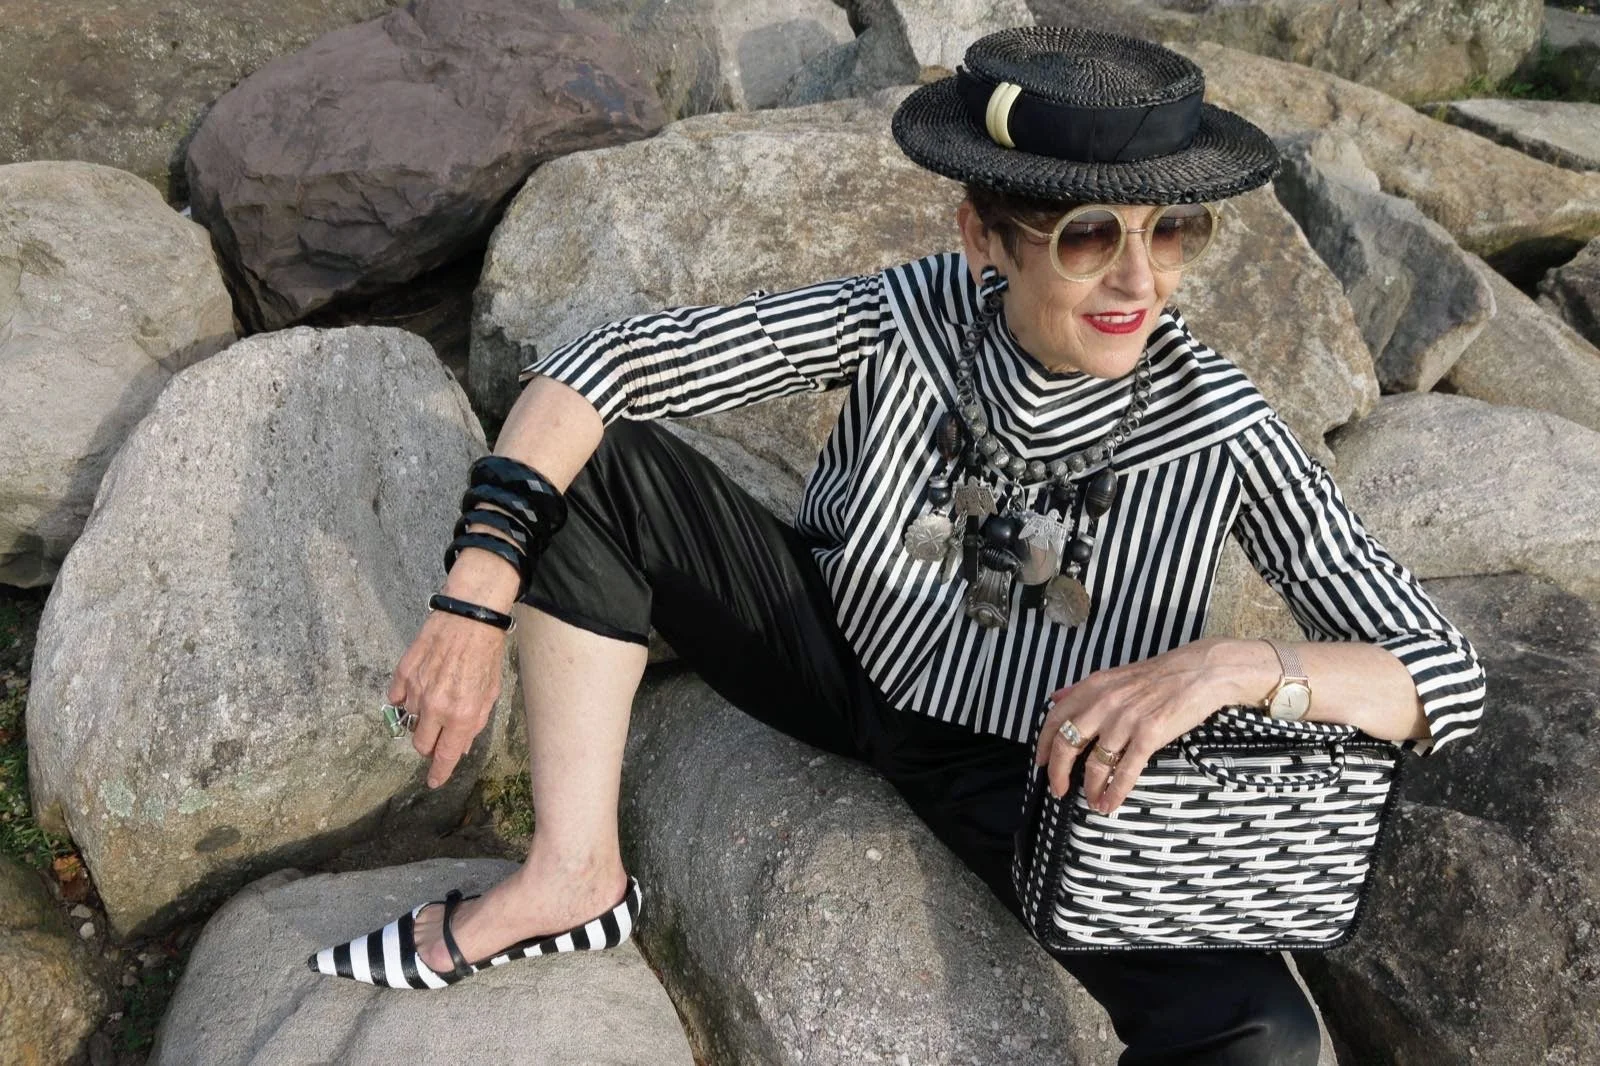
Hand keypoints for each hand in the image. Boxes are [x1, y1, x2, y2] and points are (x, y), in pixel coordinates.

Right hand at [386, 609, 507, 788]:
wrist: (470, 617)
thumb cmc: (486, 654)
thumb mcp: (490, 693)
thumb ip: (474, 723)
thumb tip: (460, 746)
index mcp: (461, 715)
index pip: (445, 755)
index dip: (438, 773)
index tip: (433, 781)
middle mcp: (436, 707)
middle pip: (420, 744)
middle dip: (429, 745)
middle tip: (440, 732)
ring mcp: (416, 690)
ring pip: (409, 720)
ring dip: (421, 717)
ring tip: (436, 696)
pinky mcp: (403, 672)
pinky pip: (396, 697)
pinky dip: (405, 697)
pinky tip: (419, 686)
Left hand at [1033, 638, 1268, 813]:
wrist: (1199, 672)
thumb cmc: (1159, 676)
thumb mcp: (1114, 676)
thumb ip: (1084, 690)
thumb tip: (1057, 698)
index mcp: (1093, 688)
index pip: (1055, 719)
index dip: (1044, 745)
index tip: (1041, 763)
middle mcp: (1104, 703)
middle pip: (1067, 745)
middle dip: (1059, 773)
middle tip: (1059, 789)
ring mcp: (1125, 720)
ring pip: (1095, 764)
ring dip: (1090, 788)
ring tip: (1092, 802)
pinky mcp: (1148, 735)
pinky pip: (1125, 770)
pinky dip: (1114, 791)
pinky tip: (1110, 803)